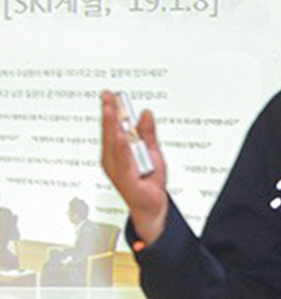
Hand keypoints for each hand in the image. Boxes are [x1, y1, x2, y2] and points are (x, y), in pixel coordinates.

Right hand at [101, 91, 168, 244]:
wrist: (153, 205)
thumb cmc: (149, 178)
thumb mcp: (152, 150)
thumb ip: (148, 132)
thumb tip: (145, 113)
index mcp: (117, 151)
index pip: (112, 126)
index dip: (110, 109)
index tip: (110, 93)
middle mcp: (113, 159)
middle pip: (110, 132)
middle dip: (109, 112)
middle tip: (108, 95)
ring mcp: (117, 170)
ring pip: (113, 144)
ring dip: (112, 126)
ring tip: (111, 109)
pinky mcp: (125, 179)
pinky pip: (123, 162)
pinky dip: (121, 148)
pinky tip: (120, 137)